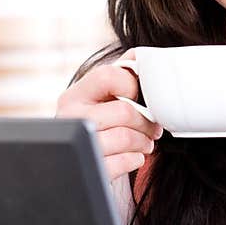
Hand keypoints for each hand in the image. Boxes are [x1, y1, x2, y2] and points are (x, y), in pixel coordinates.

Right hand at [56, 56, 162, 181]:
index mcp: (74, 96)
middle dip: (147, 121)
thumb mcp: (101, 101)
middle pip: (124, 111)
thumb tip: (140, 55)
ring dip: (144, 142)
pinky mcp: (92, 169)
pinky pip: (125, 161)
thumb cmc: (98, 130)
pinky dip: (136, 159)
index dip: (131, 85)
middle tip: (153, 128)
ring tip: (145, 142)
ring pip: (127, 137)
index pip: (108, 76)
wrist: (78, 169)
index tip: (138, 97)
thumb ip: (119, 75)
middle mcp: (71, 119)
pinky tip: (133, 157)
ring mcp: (80, 145)